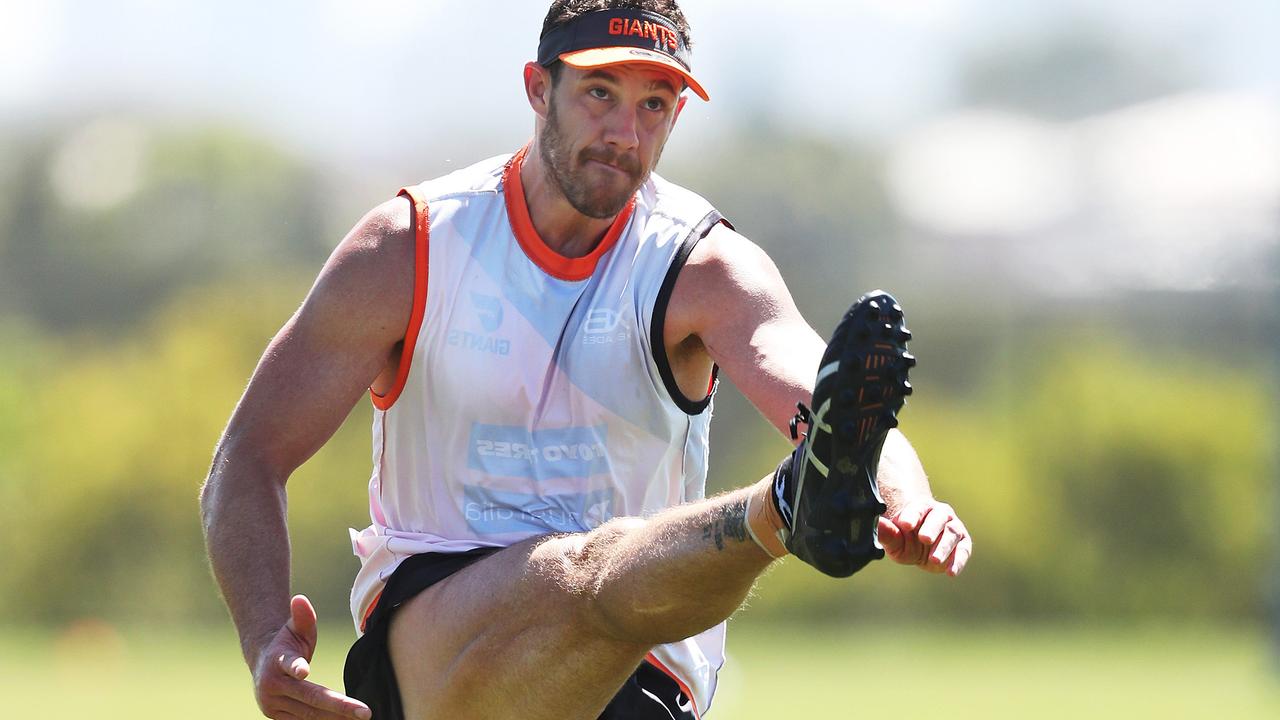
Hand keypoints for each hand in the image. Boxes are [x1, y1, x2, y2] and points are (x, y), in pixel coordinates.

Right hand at [252, 595, 371, 719]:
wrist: (263, 661)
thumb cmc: (286, 642)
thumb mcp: (295, 627)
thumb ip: (302, 616)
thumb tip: (299, 599)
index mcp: (276, 661)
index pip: (288, 663)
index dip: (297, 666)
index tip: (304, 671)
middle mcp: (272, 686)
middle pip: (308, 697)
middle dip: (338, 706)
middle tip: (364, 712)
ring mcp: (272, 705)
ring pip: (308, 714)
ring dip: (335, 718)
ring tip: (360, 718)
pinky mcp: (277, 717)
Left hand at [877, 500, 970, 575]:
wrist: (919, 546)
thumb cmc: (904, 538)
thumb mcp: (893, 538)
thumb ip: (887, 531)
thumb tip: (876, 523)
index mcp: (921, 507)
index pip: (917, 509)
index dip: (912, 516)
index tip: (904, 525)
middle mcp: (940, 514)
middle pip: (938, 518)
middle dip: (931, 528)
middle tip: (924, 539)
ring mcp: (953, 527)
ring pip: (952, 533)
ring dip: (944, 547)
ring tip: (933, 560)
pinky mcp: (963, 543)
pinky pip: (963, 551)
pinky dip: (958, 561)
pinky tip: (951, 572)